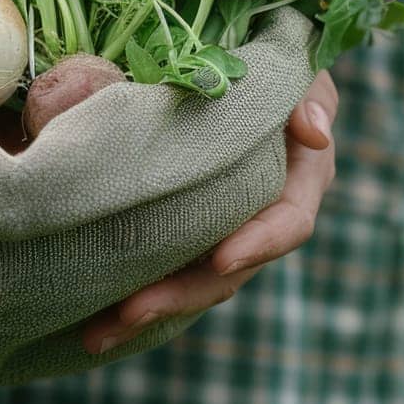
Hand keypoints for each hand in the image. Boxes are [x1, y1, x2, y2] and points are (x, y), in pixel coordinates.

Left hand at [82, 71, 338, 354]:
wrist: (244, 70)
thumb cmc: (276, 70)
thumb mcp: (299, 73)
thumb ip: (308, 96)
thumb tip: (314, 131)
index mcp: (300, 182)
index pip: (288, 222)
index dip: (258, 243)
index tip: (221, 258)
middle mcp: (262, 220)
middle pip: (228, 272)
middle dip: (180, 296)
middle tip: (129, 311)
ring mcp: (223, 233)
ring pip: (191, 284)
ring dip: (146, 311)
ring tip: (96, 333)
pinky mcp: (187, 234)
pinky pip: (165, 271)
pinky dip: (132, 294)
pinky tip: (89, 320)